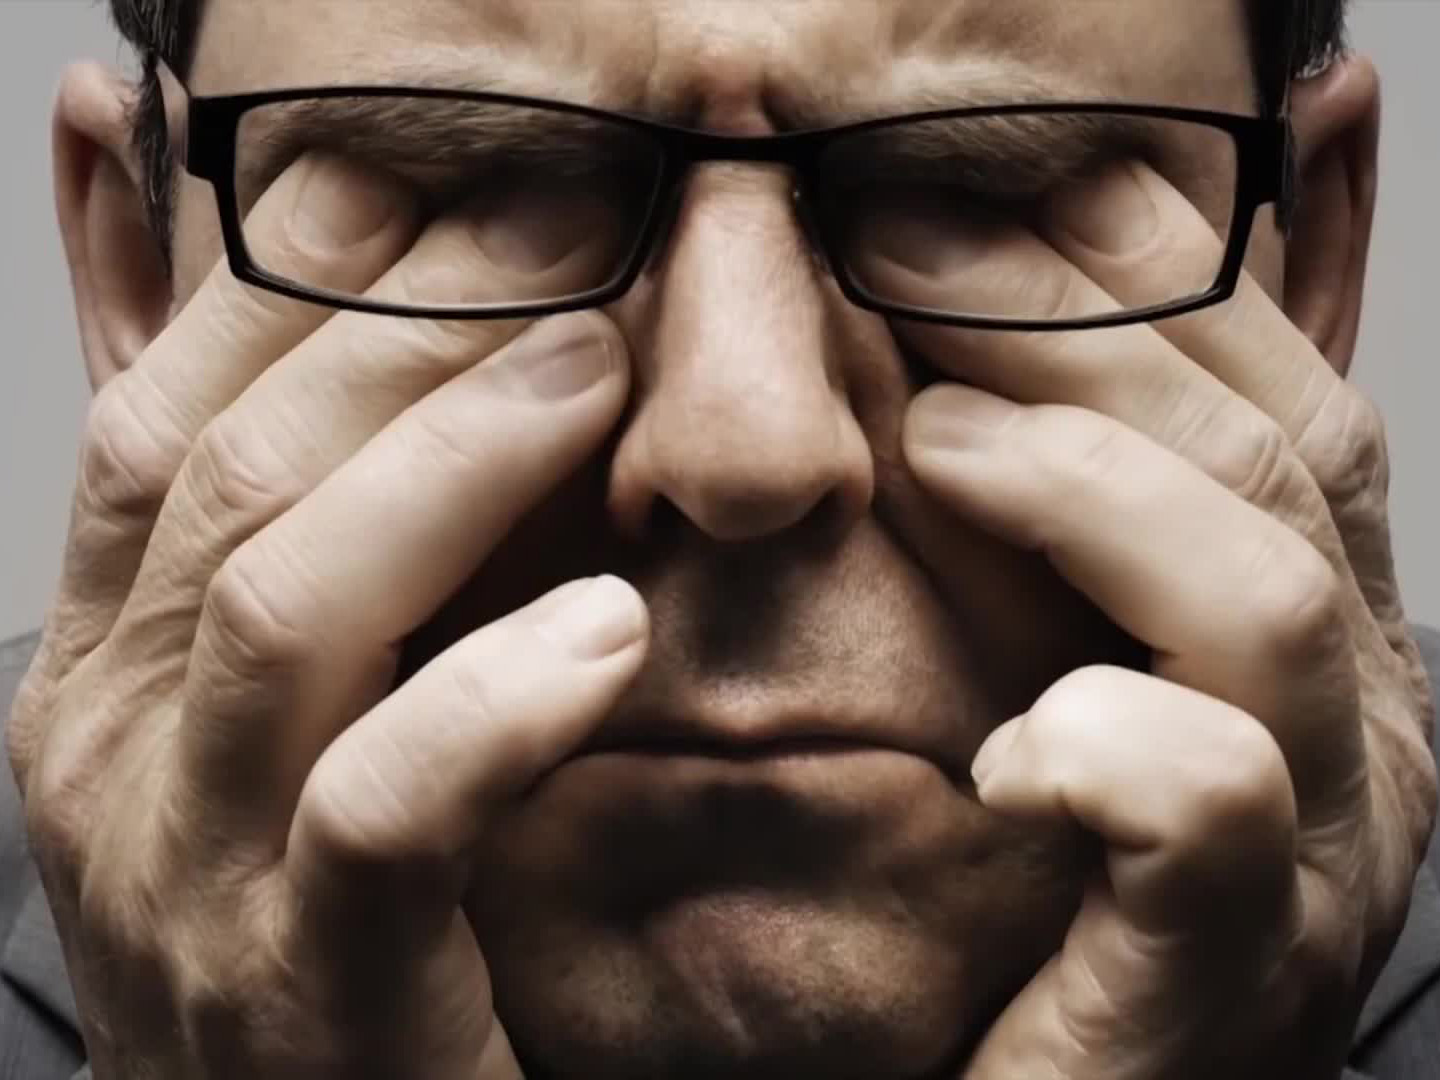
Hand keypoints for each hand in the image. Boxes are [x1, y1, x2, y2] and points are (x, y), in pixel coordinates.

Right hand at [6, 154, 643, 1078]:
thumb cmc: (292, 899)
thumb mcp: (252, 694)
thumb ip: (245, 515)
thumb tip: (182, 285)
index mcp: (92, 663)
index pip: (157, 410)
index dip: (288, 283)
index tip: (433, 189)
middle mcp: (106, 748)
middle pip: (228, 476)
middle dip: (394, 336)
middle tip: (552, 235)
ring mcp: (185, 869)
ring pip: (289, 609)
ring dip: (450, 468)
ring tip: (589, 372)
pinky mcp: (303, 986)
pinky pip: (380, 808)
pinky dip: (492, 704)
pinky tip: (602, 631)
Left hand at [870, 130, 1437, 1075]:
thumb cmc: (1047, 870)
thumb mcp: (1096, 639)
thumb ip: (1120, 488)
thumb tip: (1166, 291)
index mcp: (1329, 633)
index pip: (1284, 392)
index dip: (1154, 273)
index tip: (1003, 190)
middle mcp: (1358, 733)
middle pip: (1271, 462)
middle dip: (1092, 331)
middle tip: (912, 250)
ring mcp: (1313, 859)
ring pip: (1262, 605)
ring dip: (1088, 491)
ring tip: (940, 446)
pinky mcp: (1217, 981)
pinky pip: (1205, 808)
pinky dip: (1104, 744)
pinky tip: (1003, 739)